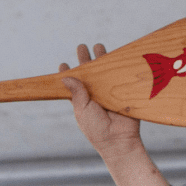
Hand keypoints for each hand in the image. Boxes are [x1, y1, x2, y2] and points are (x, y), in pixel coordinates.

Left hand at [59, 44, 143, 158]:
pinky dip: (117, 66)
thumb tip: (65, 77)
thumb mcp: (82, 110)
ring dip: (102, 59)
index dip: (68, 73)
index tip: (63, 64)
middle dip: (86, 60)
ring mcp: (109, 93)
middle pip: (89, 73)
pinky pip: (119, 77)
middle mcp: (95, 95)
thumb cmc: (97, 128)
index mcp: (82, 100)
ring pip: (104, 72)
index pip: (74, 84)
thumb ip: (76, 93)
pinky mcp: (123, 92)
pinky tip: (115, 54)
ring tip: (98, 46)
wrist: (119, 139)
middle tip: (82, 46)